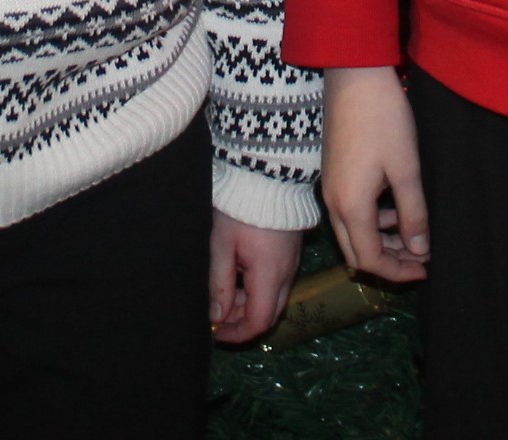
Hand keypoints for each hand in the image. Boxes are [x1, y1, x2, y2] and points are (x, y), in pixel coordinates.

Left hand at [209, 211, 301, 342]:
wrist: (266, 174)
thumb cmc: (239, 208)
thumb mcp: (222, 245)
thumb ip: (220, 283)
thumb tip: (217, 316)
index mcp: (270, 275)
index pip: (259, 321)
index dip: (237, 334)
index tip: (215, 332)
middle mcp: (287, 273)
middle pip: (269, 314)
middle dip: (243, 321)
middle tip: (217, 316)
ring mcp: (292, 262)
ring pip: (274, 298)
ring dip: (249, 304)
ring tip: (223, 292)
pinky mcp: (291, 252)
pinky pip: (278, 281)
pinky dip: (258, 288)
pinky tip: (238, 275)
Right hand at [320, 65, 429, 282]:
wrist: (353, 74)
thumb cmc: (384, 120)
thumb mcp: (406, 169)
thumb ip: (413, 213)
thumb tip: (419, 250)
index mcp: (350, 206)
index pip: (369, 259)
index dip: (398, 272)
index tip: (425, 268)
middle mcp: (333, 202)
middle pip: (355, 252)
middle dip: (387, 262)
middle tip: (419, 258)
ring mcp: (329, 186)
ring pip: (351, 232)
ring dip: (380, 240)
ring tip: (412, 233)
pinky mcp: (332, 172)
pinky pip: (348, 211)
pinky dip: (371, 220)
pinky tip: (393, 206)